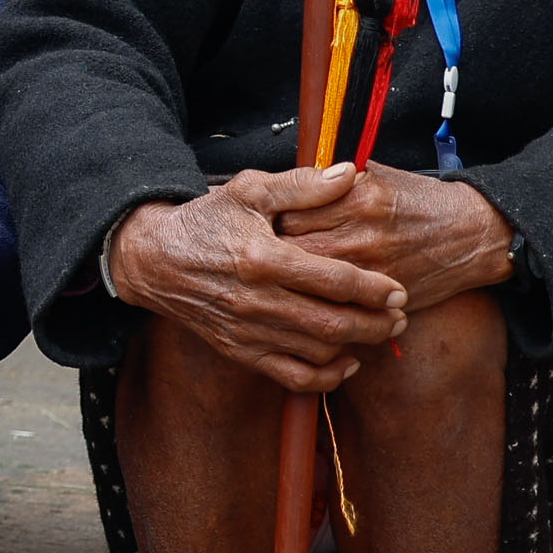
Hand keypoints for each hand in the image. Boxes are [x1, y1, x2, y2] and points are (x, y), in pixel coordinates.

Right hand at [107, 168, 404, 393]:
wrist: (153, 260)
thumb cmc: (205, 221)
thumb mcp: (248, 191)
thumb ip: (301, 186)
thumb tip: (347, 175)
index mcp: (263, 258)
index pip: (333, 280)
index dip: (373, 288)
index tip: (398, 290)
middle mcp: (256, 300)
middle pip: (333, 323)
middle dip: (376, 323)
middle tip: (400, 315)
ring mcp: (248, 331)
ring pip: (318, 352)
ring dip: (357, 346)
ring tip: (379, 332)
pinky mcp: (241, 351)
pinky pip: (291, 377)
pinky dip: (325, 378)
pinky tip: (346, 362)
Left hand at [269, 158, 511, 319]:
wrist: (474, 233)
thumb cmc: (423, 201)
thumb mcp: (379, 176)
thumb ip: (334, 183)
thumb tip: (291, 187)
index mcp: (356, 197)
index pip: (291, 212)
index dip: (271, 222)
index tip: (264, 227)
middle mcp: (361, 233)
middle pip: (293, 250)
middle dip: (275, 257)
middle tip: (266, 259)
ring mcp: (372, 268)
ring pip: (312, 283)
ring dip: (295, 283)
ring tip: (286, 279)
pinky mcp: (384, 294)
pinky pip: (340, 305)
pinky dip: (322, 303)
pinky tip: (313, 299)